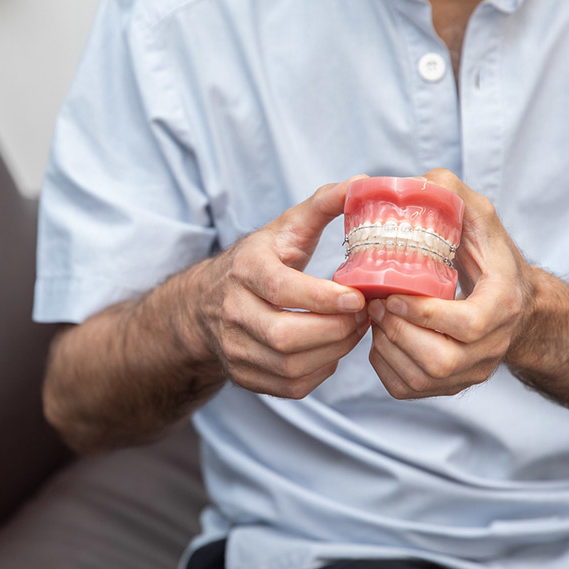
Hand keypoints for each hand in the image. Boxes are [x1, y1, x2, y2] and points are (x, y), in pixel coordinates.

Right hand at [196, 179, 370, 398]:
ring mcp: (235, 348)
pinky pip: (291, 386)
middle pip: (285, 336)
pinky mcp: (244, 376)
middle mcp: (232, 312)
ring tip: (353, 331)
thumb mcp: (283, 229)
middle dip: (335, 331)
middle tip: (364, 316)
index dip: (322, 298)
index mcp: (244, 269)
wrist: (204, 304)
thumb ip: (323, 204)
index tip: (358, 298)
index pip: (281, 289)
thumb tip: (363, 183)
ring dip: (334, 352)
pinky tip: (331, 349)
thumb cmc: (258, 261)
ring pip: (291, 366)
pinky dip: (321, 371)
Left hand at [367, 169, 535, 398]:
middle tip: (374, 305)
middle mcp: (492, 348)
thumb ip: (454, 196)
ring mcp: (472, 372)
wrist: (516, 307)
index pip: (467, 325)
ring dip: (386, 348)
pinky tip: (381, 338)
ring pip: (420, 378)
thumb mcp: (481, 220)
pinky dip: (384, 366)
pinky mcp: (451, 387)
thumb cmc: (492, 259)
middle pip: (439, 360)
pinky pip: (407, 389)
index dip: (425, 314)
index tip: (392, 295)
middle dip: (397, 332)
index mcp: (504, 306)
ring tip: (374, 317)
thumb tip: (418, 180)